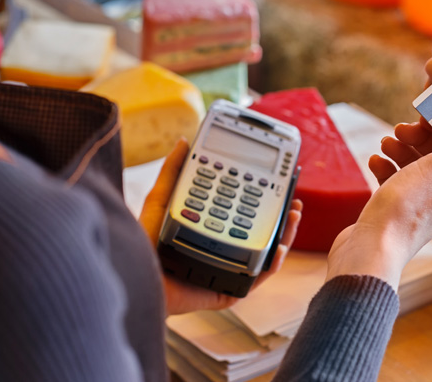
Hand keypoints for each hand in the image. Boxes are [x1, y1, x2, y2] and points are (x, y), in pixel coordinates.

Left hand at [139, 138, 302, 315]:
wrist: (137, 273)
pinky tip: (278, 249)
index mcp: (211, 227)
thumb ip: (174, 170)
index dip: (263, 197)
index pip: (243, 210)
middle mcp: (222, 247)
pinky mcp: (228, 289)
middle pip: (260, 231)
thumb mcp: (161, 198)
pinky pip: (256, 279)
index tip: (278, 181)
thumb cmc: (144, 241)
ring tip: (293, 217)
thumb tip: (184, 142)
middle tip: (294, 201)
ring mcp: (227, 268)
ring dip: (285, 236)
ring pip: (265, 254)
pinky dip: (271, 265)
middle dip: (281, 216)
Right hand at [325, 126, 431, 289]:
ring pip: (414, 167)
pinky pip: (395, 182)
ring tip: (384, 143)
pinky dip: (386, 168)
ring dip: (400, 150)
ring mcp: (419, 205)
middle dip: (419, 138)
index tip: (427, 116)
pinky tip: (374, 162)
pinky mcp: (397, 210)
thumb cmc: (408, 208)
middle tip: (399, 129)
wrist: (373, 246)